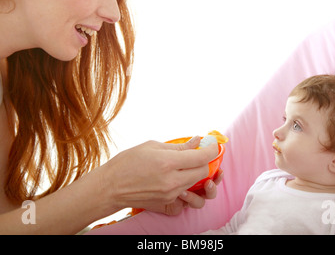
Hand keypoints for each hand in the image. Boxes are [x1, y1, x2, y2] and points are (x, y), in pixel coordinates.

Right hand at [99, 136, 218, 214]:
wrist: (110, 187)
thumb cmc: (127, 162)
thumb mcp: (152, 146)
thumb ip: (178, 146)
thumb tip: (197, 141)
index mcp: (168, 162)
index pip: (202, 157)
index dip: (212, 149)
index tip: (213, 144)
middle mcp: (172, 181)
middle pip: (203, 171)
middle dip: (205, 161)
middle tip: (198, 153)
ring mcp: (170, 195)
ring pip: (197, 184)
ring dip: (197, 173)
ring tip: (188, 166)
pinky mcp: (167, 203)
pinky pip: (187, 197)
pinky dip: (188, 187)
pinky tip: (180, 179)